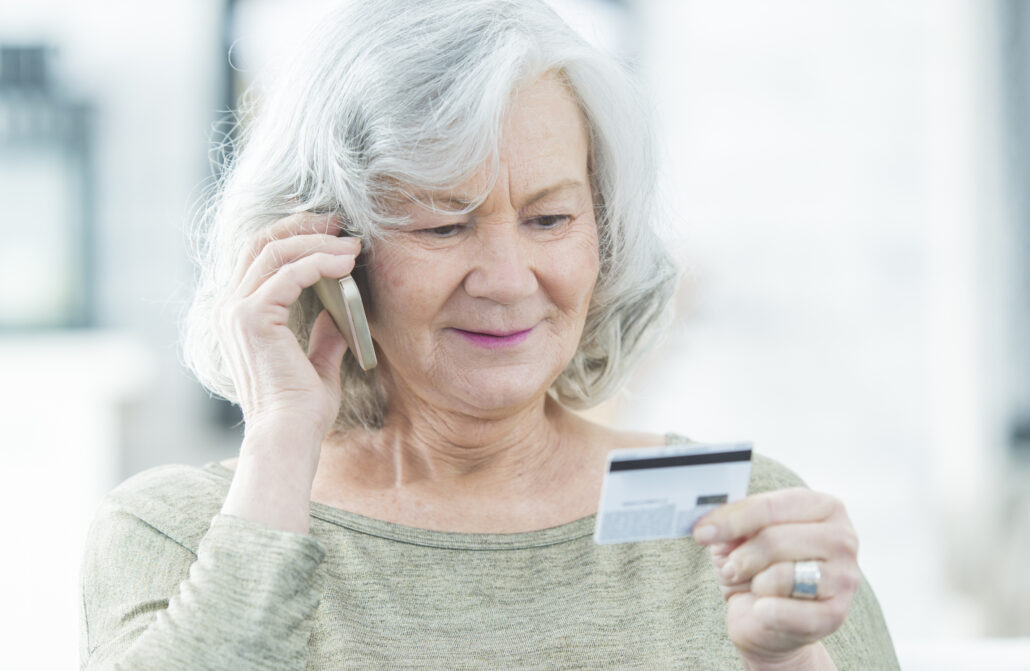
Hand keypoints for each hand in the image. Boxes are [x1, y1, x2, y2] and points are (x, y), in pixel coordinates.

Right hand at [216, 212, 360, 447]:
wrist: (289, 436)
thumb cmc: (301, 410)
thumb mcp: (317, 364)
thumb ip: (324, 336)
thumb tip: (340, 313)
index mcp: (239, 315)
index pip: (259, 255)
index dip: (294, 234)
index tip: (331, 230)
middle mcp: (229, 307)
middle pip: (263, 243)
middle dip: (304, 226)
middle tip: (341, 223)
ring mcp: (236, 310)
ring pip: (276, 251)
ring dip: (318, 242)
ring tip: (352, 245)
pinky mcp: (252, 317)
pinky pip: (289, 272)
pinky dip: (320, 261)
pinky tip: (346, 264)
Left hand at [693, 488, 858, 668]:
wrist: (770, 621)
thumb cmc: (758, 569)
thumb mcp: (740, 539)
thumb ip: (732, 524)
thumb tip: (706, 524)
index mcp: (824, 506)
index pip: (769, 506)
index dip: (730, 519)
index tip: (700, 532)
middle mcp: (843, 538)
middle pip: (774, 539)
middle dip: (742, 558)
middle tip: (731, 569)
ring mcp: (845, 577)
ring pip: (780, 575)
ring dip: (755, 584)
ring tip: (755, 587)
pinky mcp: (836, 615)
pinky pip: (783, 610)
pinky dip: (763, 611)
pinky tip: (765, 609)